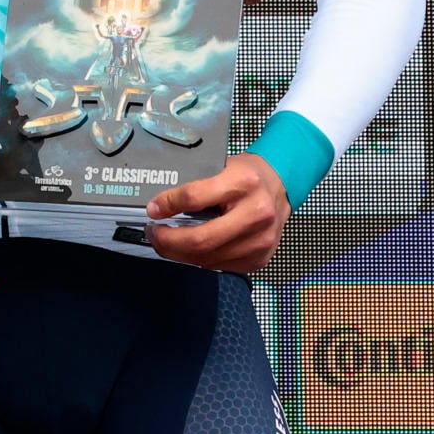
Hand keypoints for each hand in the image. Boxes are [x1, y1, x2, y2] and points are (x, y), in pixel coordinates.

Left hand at [144, 153, 288, 274]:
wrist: (280, 187)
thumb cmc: (248, 175)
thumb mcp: (223, 166)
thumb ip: (197, 184)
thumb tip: (162, 204)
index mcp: (244, 183)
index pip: (195, 197)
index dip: (168, 204)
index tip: (153, 208)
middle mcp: (256, 213)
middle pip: (201, 238)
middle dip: (169, 240)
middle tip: (154, 233)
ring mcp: (260, 240)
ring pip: (208, 258)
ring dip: (180, 254)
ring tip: (167, 243)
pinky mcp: (260, 258)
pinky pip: (220, 266)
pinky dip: (200, 260)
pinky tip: (190, 250)